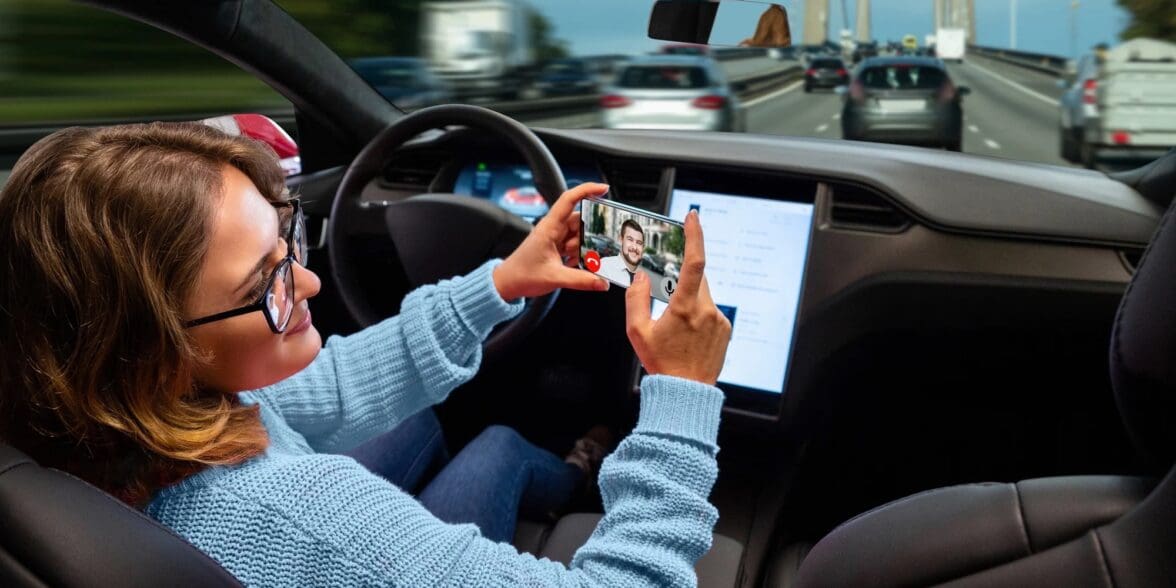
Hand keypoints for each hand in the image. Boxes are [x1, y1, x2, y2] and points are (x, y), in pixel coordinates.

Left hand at [493, 182, 610, 300]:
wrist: (508, 283)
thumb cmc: (522, 274)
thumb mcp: (554, 278)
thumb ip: (581, 280)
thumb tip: (601, 282)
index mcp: (549, 227)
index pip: (569, 200)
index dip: (587, 190)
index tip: (603, 189)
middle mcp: (552, 229)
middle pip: (579, 221)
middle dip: (588, 234)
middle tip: (590, 249)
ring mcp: (554, 237)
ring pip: (578, 234)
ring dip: (582, 247)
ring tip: (573, 261)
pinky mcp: (556, 246)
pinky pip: (574, 245)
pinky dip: (578, 254)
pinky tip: (571, 265)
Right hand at [625, 210, 731, 384]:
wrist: (686, 392)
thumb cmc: (662, 364)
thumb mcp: (637, 332)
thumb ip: (636, 299)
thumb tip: (641, 278)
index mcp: (685, 307)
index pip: (694, 262)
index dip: (695, 236)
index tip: (693, 218)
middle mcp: (706, 310)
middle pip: (695, 278)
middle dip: (680, 279)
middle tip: (666, 294)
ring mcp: (719, 319)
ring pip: (702, 295)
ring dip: (688, 300)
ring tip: (676, 326)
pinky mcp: (725, 329)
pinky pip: (710, 311)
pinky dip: (698, 314)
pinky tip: (687, 334)